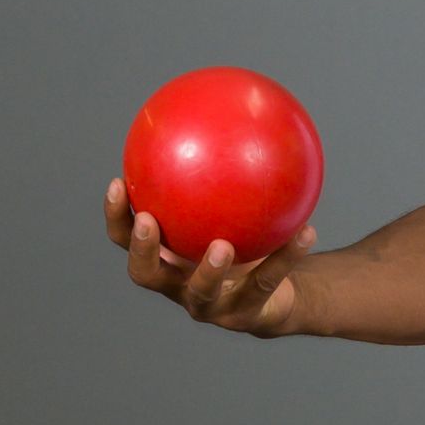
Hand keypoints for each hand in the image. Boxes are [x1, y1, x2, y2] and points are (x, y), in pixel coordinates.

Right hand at [104, 179, 314, 335]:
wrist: (275, 296)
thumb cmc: (243, 241)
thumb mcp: (227, 208)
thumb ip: (218, 173)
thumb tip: (226, 108)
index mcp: (165, 259)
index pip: (126, 238)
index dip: (116, 215)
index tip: (119, 182)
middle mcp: (178, 286)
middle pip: (147, 274)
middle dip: (143, 250)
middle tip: (148, 222)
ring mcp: (211, 306)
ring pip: (203, 291)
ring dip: (209, 269)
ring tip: (222, 245)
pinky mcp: (247, 316)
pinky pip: (268, 280)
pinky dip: (287, 256)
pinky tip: (307, 231)